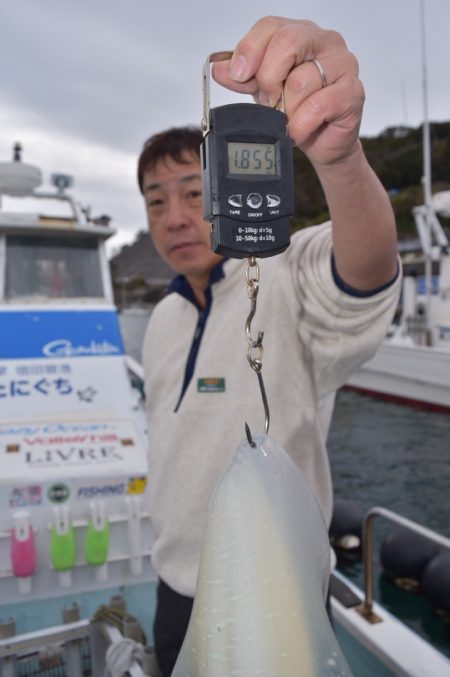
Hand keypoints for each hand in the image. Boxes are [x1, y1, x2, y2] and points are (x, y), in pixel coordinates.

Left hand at [212, 17, 363, 169]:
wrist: (324, 142)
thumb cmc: (299, 110)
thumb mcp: (264, 91)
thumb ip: (244, 78)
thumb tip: (219, 68)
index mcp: (301, 34)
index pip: (271, 26)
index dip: (250, 50)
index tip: (237, 75)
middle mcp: (324, 42)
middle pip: (288, 42)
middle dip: (268, 77)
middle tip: (267, 101)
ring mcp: (343, 65)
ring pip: (301, 81)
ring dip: (286, 109)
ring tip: (288, 120)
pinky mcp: (352, 93)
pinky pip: (317, 106)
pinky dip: (300, 124)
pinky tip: (298, 130)